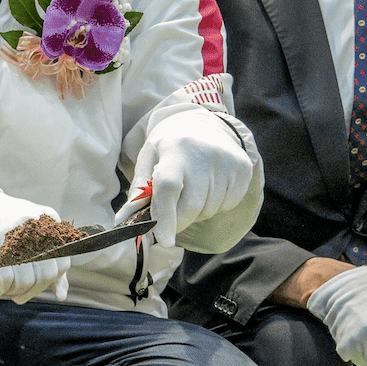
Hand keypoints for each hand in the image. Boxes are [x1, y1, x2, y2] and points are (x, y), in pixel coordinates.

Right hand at [0, 185, 70, 304]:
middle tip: (19, 294)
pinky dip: (0, 289)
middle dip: (31, 291)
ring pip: (24, 281)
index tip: (36, 286)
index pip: (61, 264)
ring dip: (14, 291)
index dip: (50, 282)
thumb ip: (50, 262)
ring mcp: (13, 236)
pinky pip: (4, 281)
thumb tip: (61, 295)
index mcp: (48, 221)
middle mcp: (34, 227)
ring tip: (6, 286)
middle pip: (45, 275)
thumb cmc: (4, 223)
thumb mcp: (32, 233)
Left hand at [129, 115, 255, 247]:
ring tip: (192, 188)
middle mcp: (204, 154)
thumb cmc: (170, 147)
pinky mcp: (243, 171)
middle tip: (171, 212)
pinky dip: (213, 204)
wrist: (205, 125)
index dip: (166, 216)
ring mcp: (227, 163)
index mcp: (175, 150)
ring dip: (196, 211)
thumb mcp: (149, 159)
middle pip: (191, 206)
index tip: (164, 240)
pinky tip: (209, 185)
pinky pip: (225, 205)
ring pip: (208, 209)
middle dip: (178, 220)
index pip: (169, 187)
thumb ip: (138, 191)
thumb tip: (123, 221)